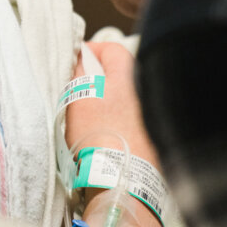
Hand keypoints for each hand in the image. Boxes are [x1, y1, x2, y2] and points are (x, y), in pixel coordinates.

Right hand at [66, 42, 165, 226]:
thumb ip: (77, 72)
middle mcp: (145, 90)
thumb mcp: (78, 97)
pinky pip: (130, 117)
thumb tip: (79, 57)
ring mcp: (150, 114)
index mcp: (129, 75)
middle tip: (77, 90)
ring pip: (122, 96)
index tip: (74, 63)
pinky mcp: (152, 136)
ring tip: (87, 114)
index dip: (90, 52)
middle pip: (117, 73)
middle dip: (97, 78)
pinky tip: (102, 132)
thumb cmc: (99, 133)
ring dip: (105, 100)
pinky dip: (115, 119)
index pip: (111, 48)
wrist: (123, 178)